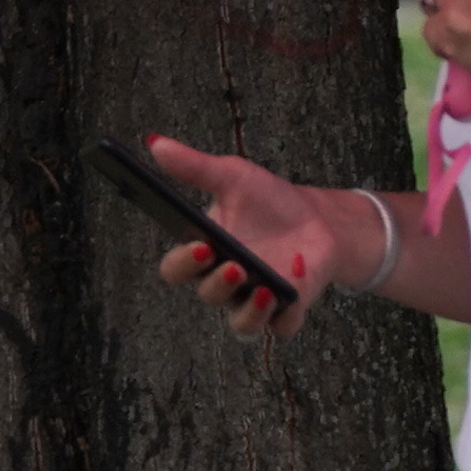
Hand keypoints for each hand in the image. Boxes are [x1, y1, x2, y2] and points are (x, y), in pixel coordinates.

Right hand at [138, 135, 365, 339]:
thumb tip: (153, 143)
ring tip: (263, 288)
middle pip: (207, 295)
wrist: (317, 218)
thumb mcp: (232, 177)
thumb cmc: (267, 202)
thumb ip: (193, 167)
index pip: (177, 269)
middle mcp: (225, 283)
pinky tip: (293, 294)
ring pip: (242, 325)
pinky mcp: (289, 309)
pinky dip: (287, 315)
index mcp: (204, 254)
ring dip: (249, 312)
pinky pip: (283, 327)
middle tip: (233, 264)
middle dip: (218, 283)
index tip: (201, 243)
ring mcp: (256, 300)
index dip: (184, 262)